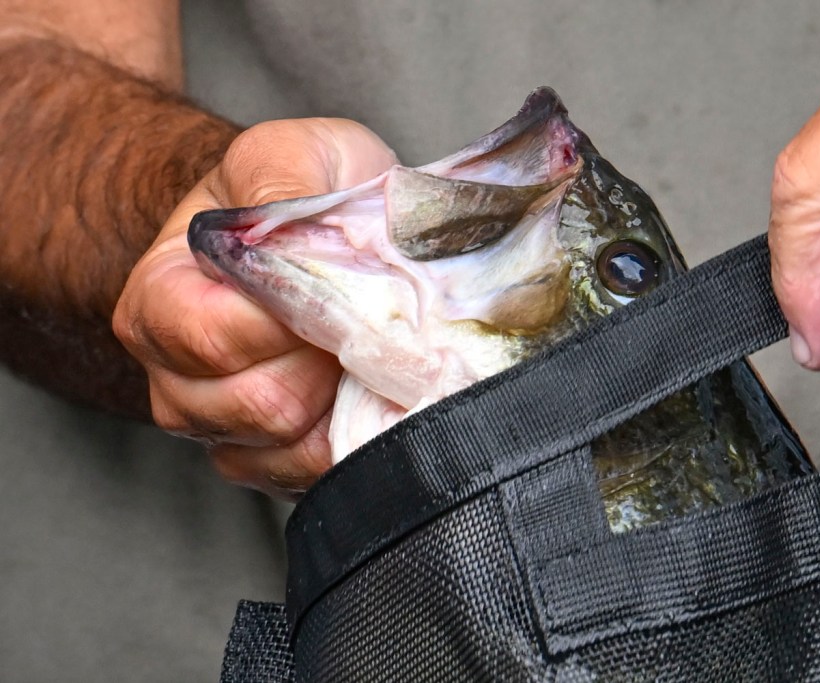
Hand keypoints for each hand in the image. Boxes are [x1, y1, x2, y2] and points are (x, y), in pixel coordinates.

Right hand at [114, 118, 396, 497]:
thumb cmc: (295, 195)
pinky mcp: (263, 460)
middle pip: (257, 403)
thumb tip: (278, 241)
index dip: (290, 318)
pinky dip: (348, 435)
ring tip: (359, 344)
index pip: (215, 338)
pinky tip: (359, 386)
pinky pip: (308, 473)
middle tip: (359, 313)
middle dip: (326, 359)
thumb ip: (280, 180)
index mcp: (161, 298)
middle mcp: (175, 374)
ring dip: (342, 397)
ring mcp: (219, 425)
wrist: (314, 232)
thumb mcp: (291, 153)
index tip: (339, 281)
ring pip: (286, 445)